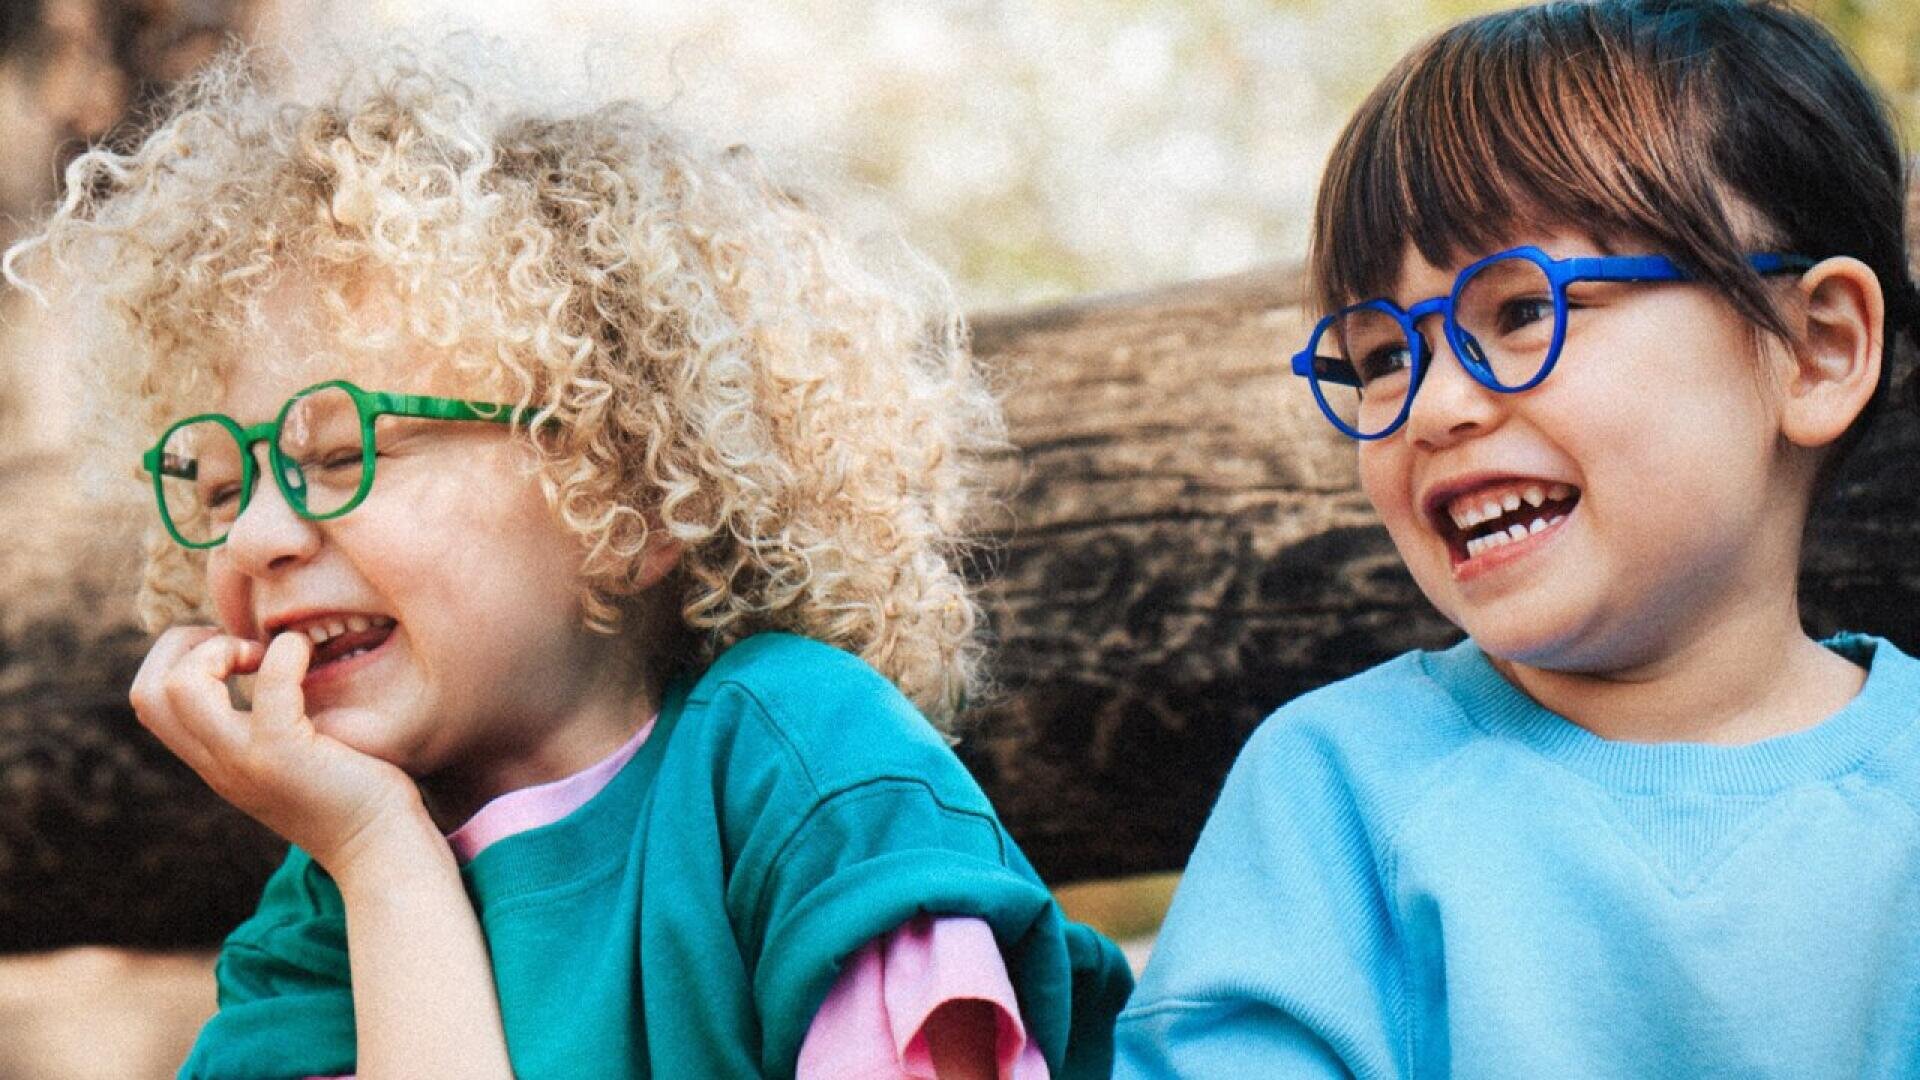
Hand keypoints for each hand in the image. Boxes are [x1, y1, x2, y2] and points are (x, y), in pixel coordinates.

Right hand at [130, 627, 427, 875]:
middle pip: (147, 693)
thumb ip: (261, 724)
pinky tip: (308, 654)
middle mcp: (217, 764)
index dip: (180, 657)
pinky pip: (269, 689)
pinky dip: (285, 654)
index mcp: (214, 760)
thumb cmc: (353, 792)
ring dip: (217, 650)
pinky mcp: (285, 756)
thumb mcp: (287, 757)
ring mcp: (246, 761)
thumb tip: (268, 664)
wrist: (380, 849)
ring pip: (179, 689)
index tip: (238, 653)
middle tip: (244, 648)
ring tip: (264, 655)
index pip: (148, 700)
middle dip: (184, 645)